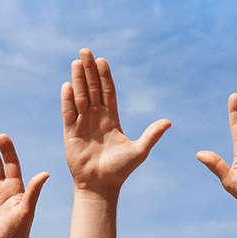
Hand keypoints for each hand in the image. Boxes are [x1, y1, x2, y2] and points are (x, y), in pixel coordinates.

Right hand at [62, 48, 170, 192]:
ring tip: (76, 62)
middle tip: (85, 51)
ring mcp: (82, 124)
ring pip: (80, 96)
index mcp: (112, 119)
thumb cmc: (120, 171)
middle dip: (89, 70)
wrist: (101, 186)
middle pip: (92, 88)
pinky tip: (67, 85)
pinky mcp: (70, 133)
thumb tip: (169, 122)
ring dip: (78, 79)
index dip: (105, 76)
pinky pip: (68, 112)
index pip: (108, 92)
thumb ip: (152, 135)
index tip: (102, 60)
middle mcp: (96, 118)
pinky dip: (67, 99)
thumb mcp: (140, 151)